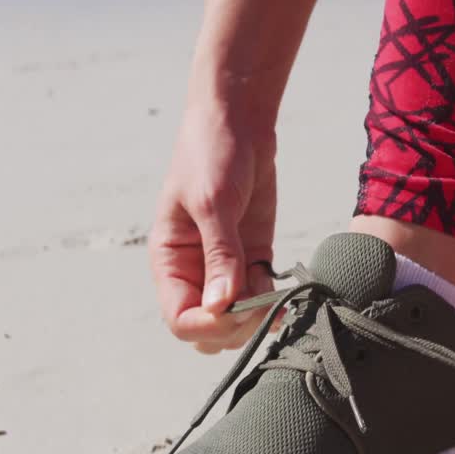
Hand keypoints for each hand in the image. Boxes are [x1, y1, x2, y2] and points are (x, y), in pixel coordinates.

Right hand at [149, 107, 277, 353]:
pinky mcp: (254, 256)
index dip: (207, 326)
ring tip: (274, 292)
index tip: (234, 309)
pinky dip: (274, 300)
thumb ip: (219, 255)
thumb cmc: (211, 155)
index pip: (180, 320)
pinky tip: (285, 288)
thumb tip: (221, 306)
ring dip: (258, 316)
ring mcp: (226, 267)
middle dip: (234, 327)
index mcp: (170, 262)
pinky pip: (262, 296)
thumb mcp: (212, 203)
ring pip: (238, 319)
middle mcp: (195, 272)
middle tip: (259, 301)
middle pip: (209, 330)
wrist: (238, 123)